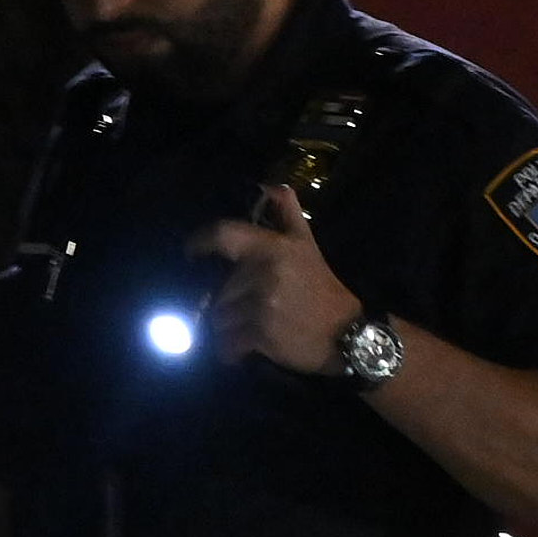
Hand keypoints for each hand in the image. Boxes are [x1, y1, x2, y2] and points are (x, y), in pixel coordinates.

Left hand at [192, 181, 374, 377]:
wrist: (347, 333)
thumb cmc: (323, 288)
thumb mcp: (308, 246)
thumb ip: (288, 214)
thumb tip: (271, 185)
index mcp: (272, 247)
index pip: (224, 235)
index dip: (200, 242)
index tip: (190, 253)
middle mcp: (264, 273)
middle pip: (219, 290)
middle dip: (226, 303)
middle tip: (242, 311)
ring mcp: (262, 304)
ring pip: (219, 317)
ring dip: (226, 328)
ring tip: (243, 331)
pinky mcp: (261, 334)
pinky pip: (227, 343)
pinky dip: (229, 351)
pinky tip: (240, 351)